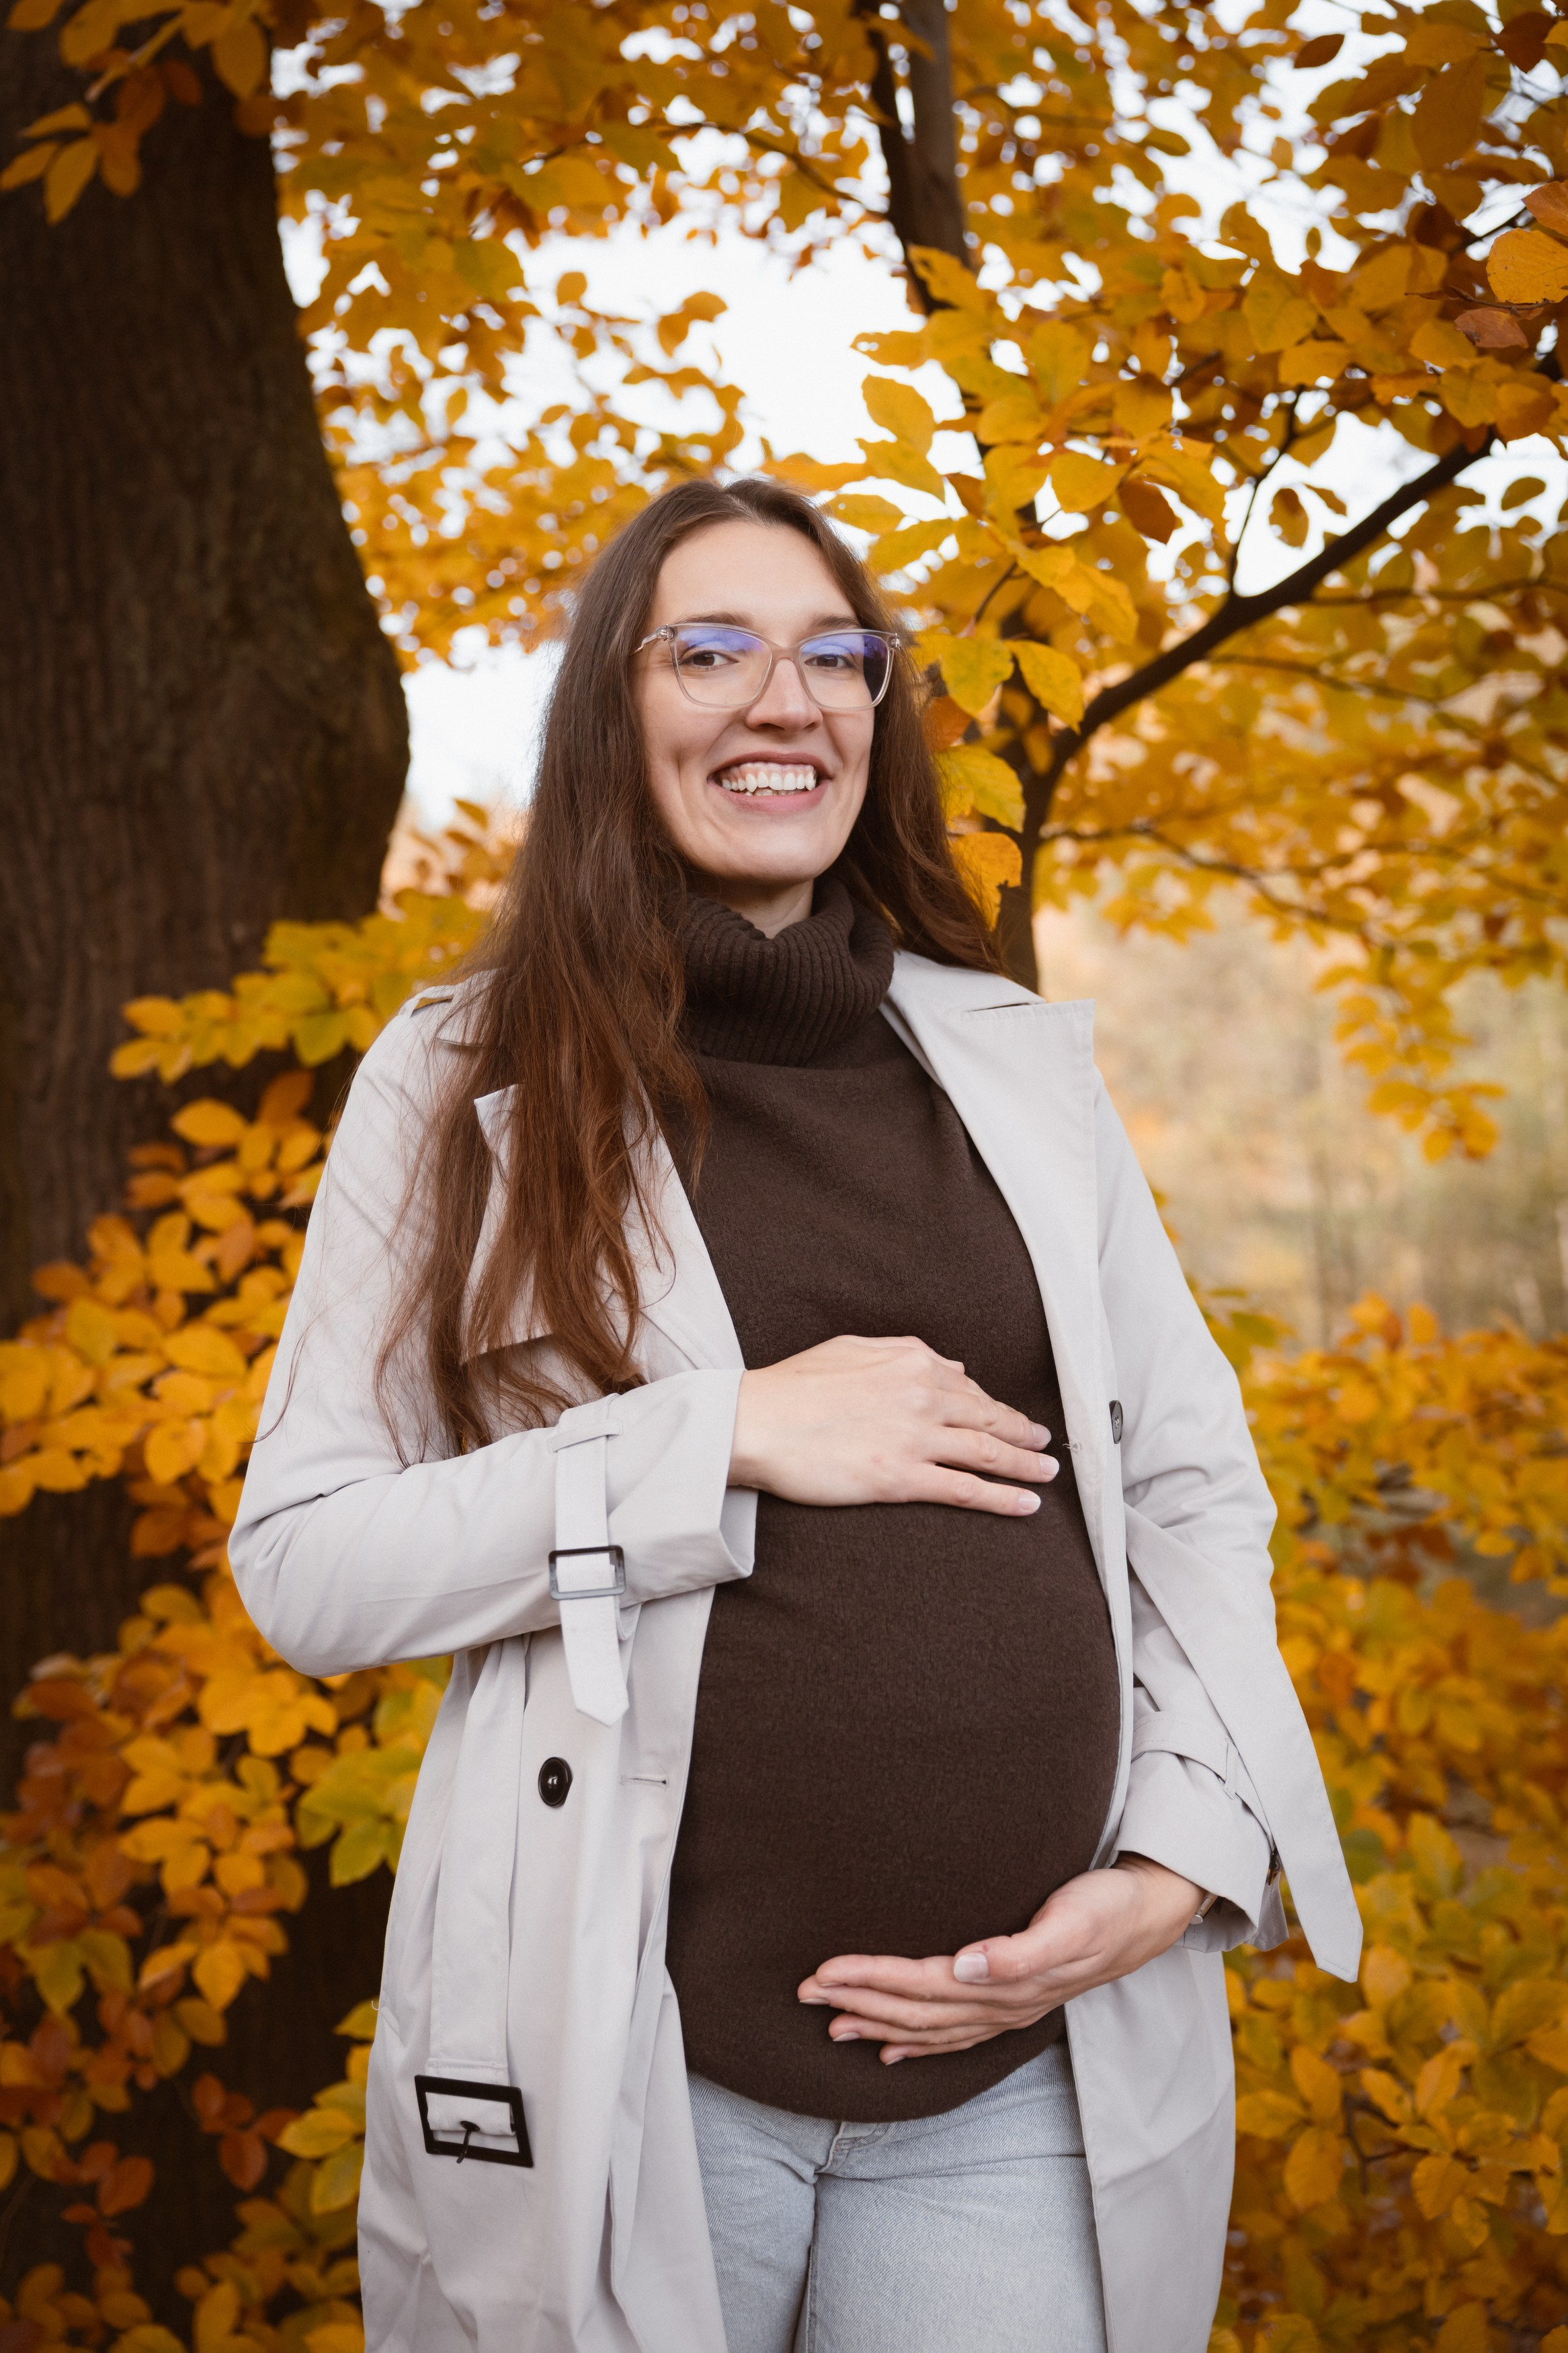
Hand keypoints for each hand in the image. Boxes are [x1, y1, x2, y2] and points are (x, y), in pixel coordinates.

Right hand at [728, 1334, 1056, 1517]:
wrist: (754, 1422)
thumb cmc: (793, 1386)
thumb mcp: (853, 1349)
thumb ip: (906, 1353)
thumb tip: (953, 1366)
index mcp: (911, 1359)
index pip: (968, 1385)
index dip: (995, 1405)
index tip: (1011, 1418)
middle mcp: (922, 1394)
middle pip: (990, 1417)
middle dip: (1024, 1433)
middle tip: (1045, 1445)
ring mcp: (915, 1437)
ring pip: (988, 1452)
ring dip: (1026, 1465)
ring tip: (1047, 1475)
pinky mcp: (901, 1478)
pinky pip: (965, 1489)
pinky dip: (1003, 1497)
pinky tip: (1026, 1504)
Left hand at [797, 1857, 1203, 2061]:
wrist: (1149, 1913)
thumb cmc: (1105, 1906)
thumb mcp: (1071, 1920)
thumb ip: (1020, 1950)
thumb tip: (968, 1966)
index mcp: (1006, 1983)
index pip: (921, 1985)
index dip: (870, 1979)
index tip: (822, 1972)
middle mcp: (1000, 2005)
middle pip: (915, 2011)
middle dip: (858, 2002)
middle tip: (804, 1993)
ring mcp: (1007, 2010)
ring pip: (928, 2026)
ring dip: (878, 2023)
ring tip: (831, 2022)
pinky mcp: (1013, 2001)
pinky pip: (955, 2034)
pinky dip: (918, 2044)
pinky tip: (889, 2049)